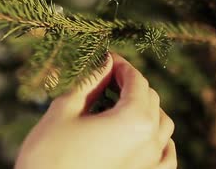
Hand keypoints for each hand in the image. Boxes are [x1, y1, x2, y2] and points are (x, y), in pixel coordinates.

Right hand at [15, 52, 176, 168]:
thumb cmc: (49, 155)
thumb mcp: (65, 110)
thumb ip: (90, 82)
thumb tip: (103, 61)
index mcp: (134, 121)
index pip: (136, 80)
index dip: (120, 64)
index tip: (105, 58)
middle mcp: (151, 143)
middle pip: (151, 100)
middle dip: (131, 84)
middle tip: (107, 78)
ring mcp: (151, 165)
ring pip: (163, 126)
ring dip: (146, 109)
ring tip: (122, 105)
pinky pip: (166, 157)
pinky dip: (160, 141)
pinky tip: (146, 138)